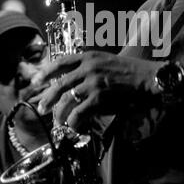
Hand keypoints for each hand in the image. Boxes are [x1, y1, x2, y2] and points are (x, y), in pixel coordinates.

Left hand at [31, 51, 162, 131]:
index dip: (45, 72)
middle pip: (59, 83)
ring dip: (59, 113)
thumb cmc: (129, 72)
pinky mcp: (100, 97)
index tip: (36, 81)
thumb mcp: (106, 61)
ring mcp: (93, 82)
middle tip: (42, 108)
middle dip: (48, 98)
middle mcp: (88, 67)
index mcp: (89, 56)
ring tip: (58, 121)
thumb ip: (89, 67)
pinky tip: (74, 126)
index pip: (60, 62)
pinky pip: (80, 112)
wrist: (148, 78)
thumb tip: (71, 82)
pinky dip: (74, 122)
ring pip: (67, 100)